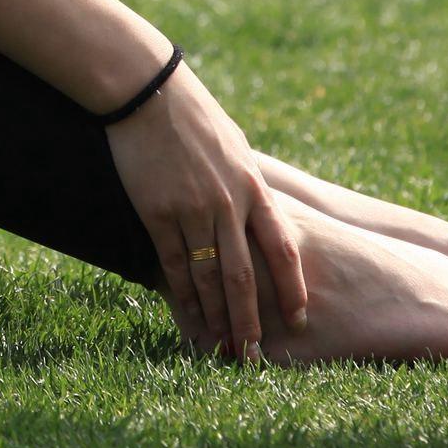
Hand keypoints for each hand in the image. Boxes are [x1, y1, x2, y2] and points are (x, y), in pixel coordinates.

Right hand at [103, 62, 307, 360]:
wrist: (148, 91)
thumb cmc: (191, 113)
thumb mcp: (234, 145)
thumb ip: (248, 180)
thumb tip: (258, 204)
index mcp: (253, 186)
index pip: (283, 249)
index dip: (292, 288)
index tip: (299, 319)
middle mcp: (228, 203)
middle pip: (246, 275)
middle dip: (252, 320)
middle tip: (255, 356)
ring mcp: (192, 210)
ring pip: (209, 278)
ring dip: (216, 318)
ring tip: (221, 349)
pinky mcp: (158, 212)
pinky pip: (173, 265)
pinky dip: (182, 296)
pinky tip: (187, 318)